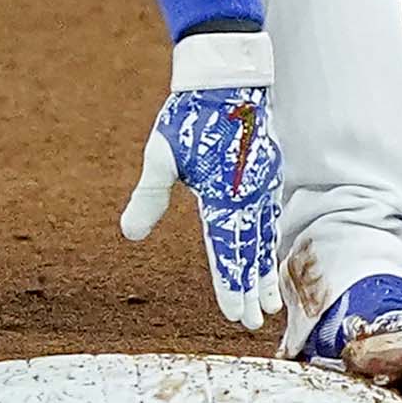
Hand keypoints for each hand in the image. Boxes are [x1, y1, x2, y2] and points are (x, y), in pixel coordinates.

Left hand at [118, 31, 283, 329]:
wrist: (227, 79)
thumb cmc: (188, 117)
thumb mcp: (161, 156)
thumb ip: (148, 197)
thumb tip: (130, 234)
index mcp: (222, 196)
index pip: (226, 251)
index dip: (230, 286)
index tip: (235, 315)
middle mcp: (249, 195)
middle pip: (250, 252)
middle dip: (251, 290)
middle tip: (254, 323)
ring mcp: (263, 184)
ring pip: (264, 237)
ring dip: (264, 271)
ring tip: (268, 301)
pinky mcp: (269, 172)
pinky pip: (270, 216)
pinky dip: (269, 242)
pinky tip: (267, 254)